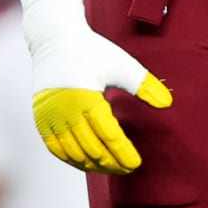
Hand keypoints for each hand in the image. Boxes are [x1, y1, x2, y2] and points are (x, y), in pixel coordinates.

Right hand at [20, 0, 170, 174]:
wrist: (54, 38)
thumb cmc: (90, 50)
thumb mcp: (121, 63)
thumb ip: (143, 85)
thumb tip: (167, 103)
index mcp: (86, 95)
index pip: (109, 135)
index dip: (123, 153)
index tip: (136, 163)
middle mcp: (65, 109)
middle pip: (91, 148)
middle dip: (111, 163)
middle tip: (127, 169)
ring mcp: (49, 115)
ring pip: (73, 152)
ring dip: (92, 165)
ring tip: (110, 168)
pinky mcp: (40, 118)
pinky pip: (55, 148)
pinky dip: (71, 159)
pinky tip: (86, 163)